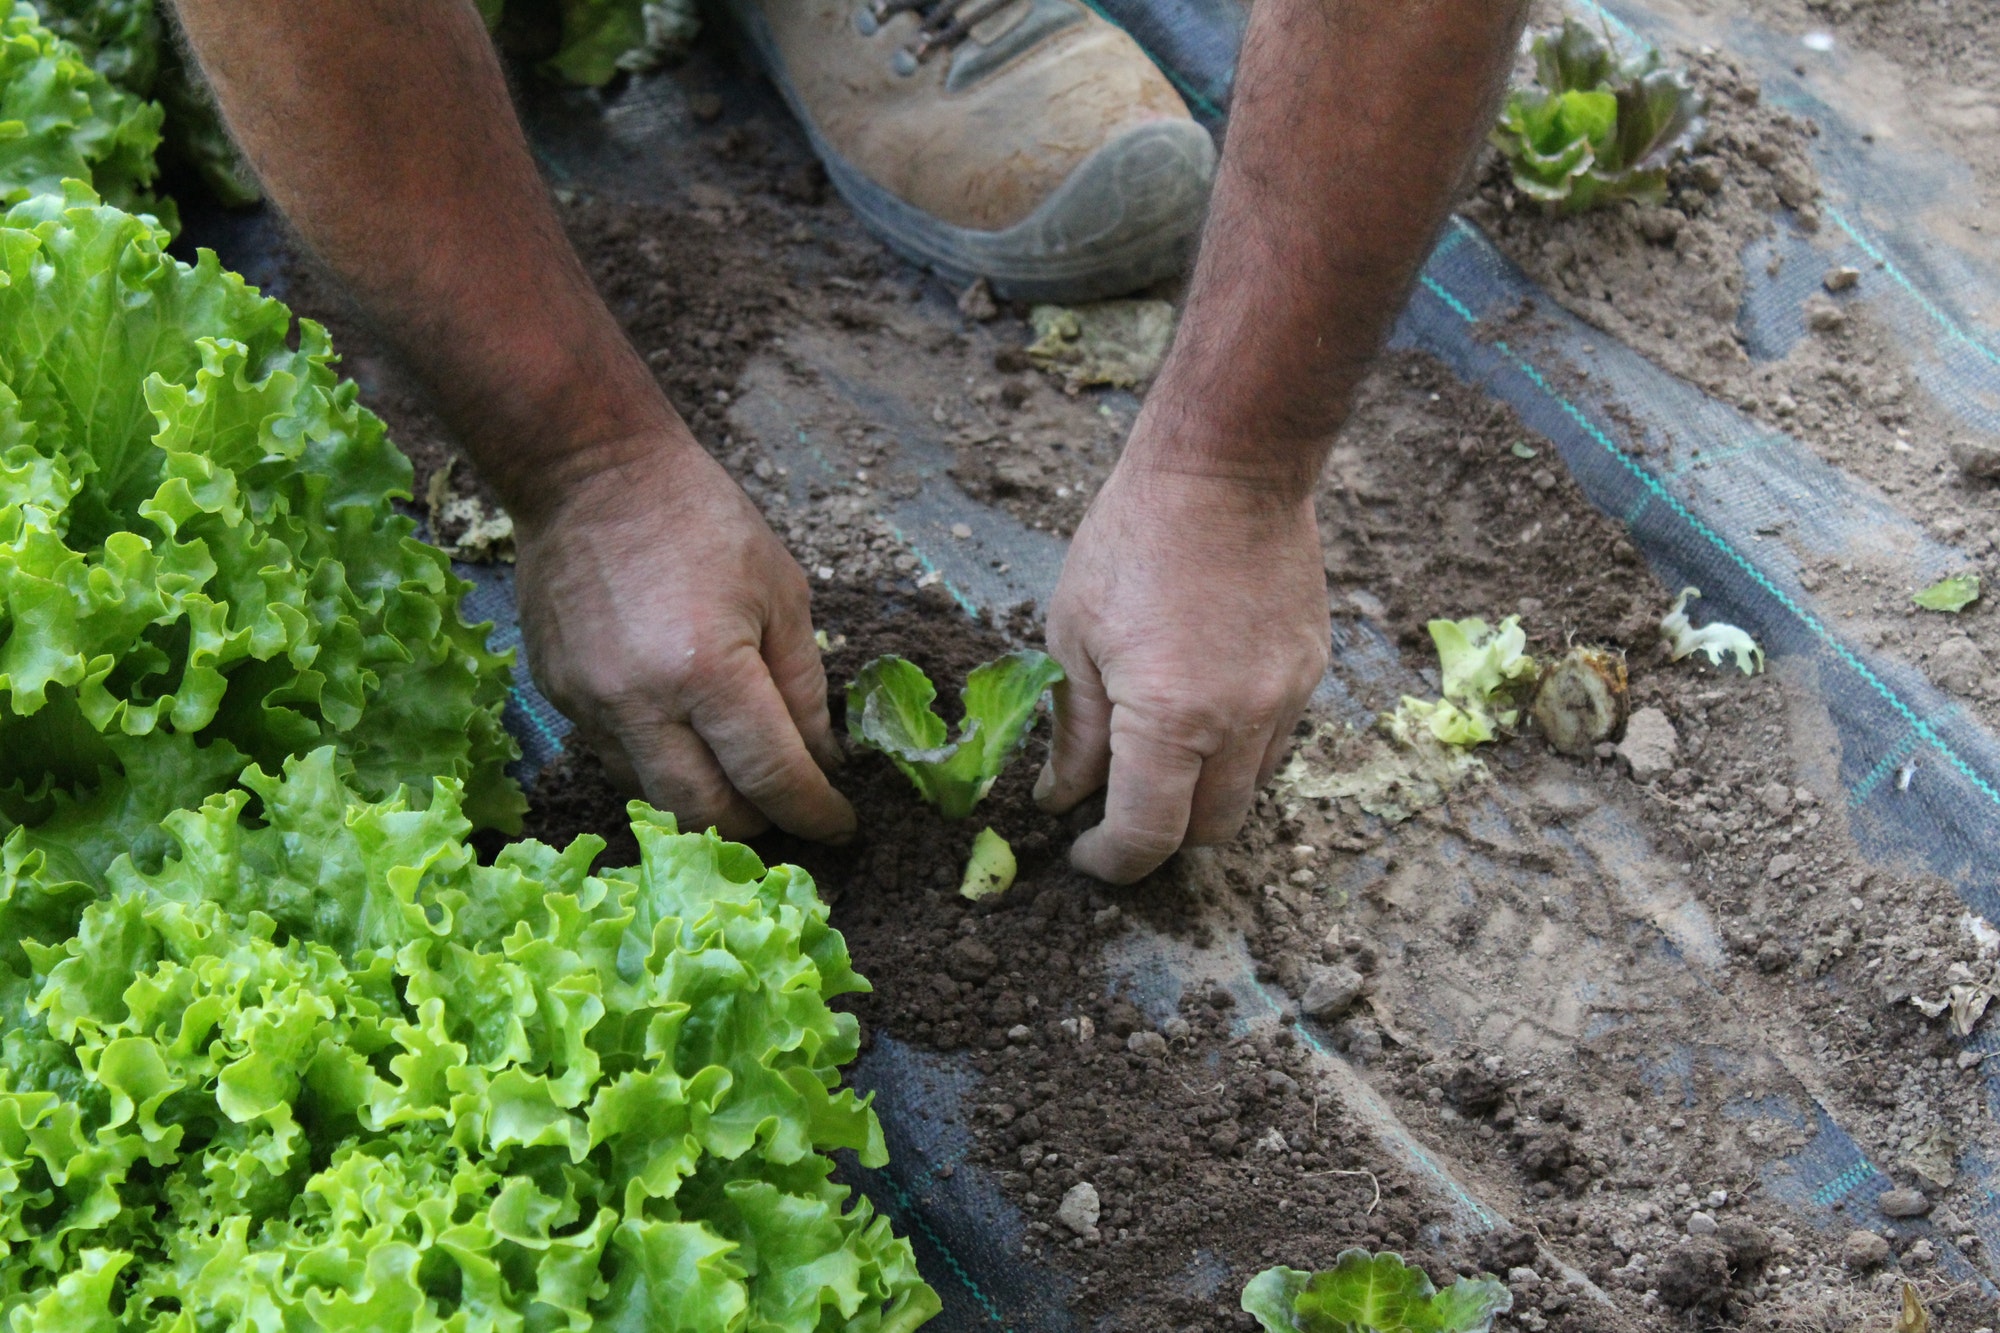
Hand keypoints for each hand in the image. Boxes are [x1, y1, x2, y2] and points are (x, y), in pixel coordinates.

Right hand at [512, 433, 854, 841]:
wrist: (588, 472)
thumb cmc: (701, 519)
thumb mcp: (782, 593)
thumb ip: (804, 690)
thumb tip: (822, 765)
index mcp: (708, 669)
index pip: (770, 777)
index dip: (814, 812)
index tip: (841, 824)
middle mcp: (640, 702)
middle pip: (705, 814)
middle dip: (759, 823)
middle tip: (792, 809)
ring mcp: (588, 706)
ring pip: (655, 797)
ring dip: (707, 801)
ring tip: (743, 776)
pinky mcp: (558, 699)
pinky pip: (618, 760)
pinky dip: (663, 765)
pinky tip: (689, 736)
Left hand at [1035, 462, 1329, 883]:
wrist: (1227, 468)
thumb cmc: (1133, 540)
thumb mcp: (1074, 638)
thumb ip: (1075, 732)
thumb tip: (1063, 798)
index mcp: (1170, 718)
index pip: (1148, 836)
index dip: (1110, 862)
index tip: (1082, 856)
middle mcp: (1241, 722)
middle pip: (1208, 831)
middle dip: (1158, 839)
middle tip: (1112, 813)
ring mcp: (1286, 699)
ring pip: (1248, 793)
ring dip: (1201, 798)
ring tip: (1154, 759)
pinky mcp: (1311, 673)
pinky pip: (1274, 745)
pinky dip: (1233, 754)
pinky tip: (1197, 713)